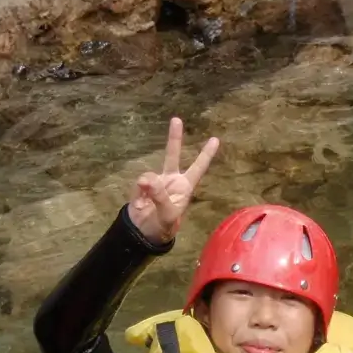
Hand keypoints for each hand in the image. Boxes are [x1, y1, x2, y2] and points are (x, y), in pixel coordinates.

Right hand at [128, 117, 219, 245]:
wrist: (145, 232)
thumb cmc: (164, 226)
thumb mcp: (167, 214)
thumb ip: (159, 196)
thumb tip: (146, 179)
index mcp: (185, 187)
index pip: (198, 168)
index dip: (206, 154)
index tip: (215, 139)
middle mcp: (172, 180)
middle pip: (173, 155)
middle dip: (174, 137)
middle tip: (177, 119)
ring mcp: (156, 181)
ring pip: (149, 175)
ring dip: (146, 188)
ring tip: (145, 204)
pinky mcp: (142, 185)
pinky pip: (138, 184)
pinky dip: (137, 195)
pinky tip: (140, 205)